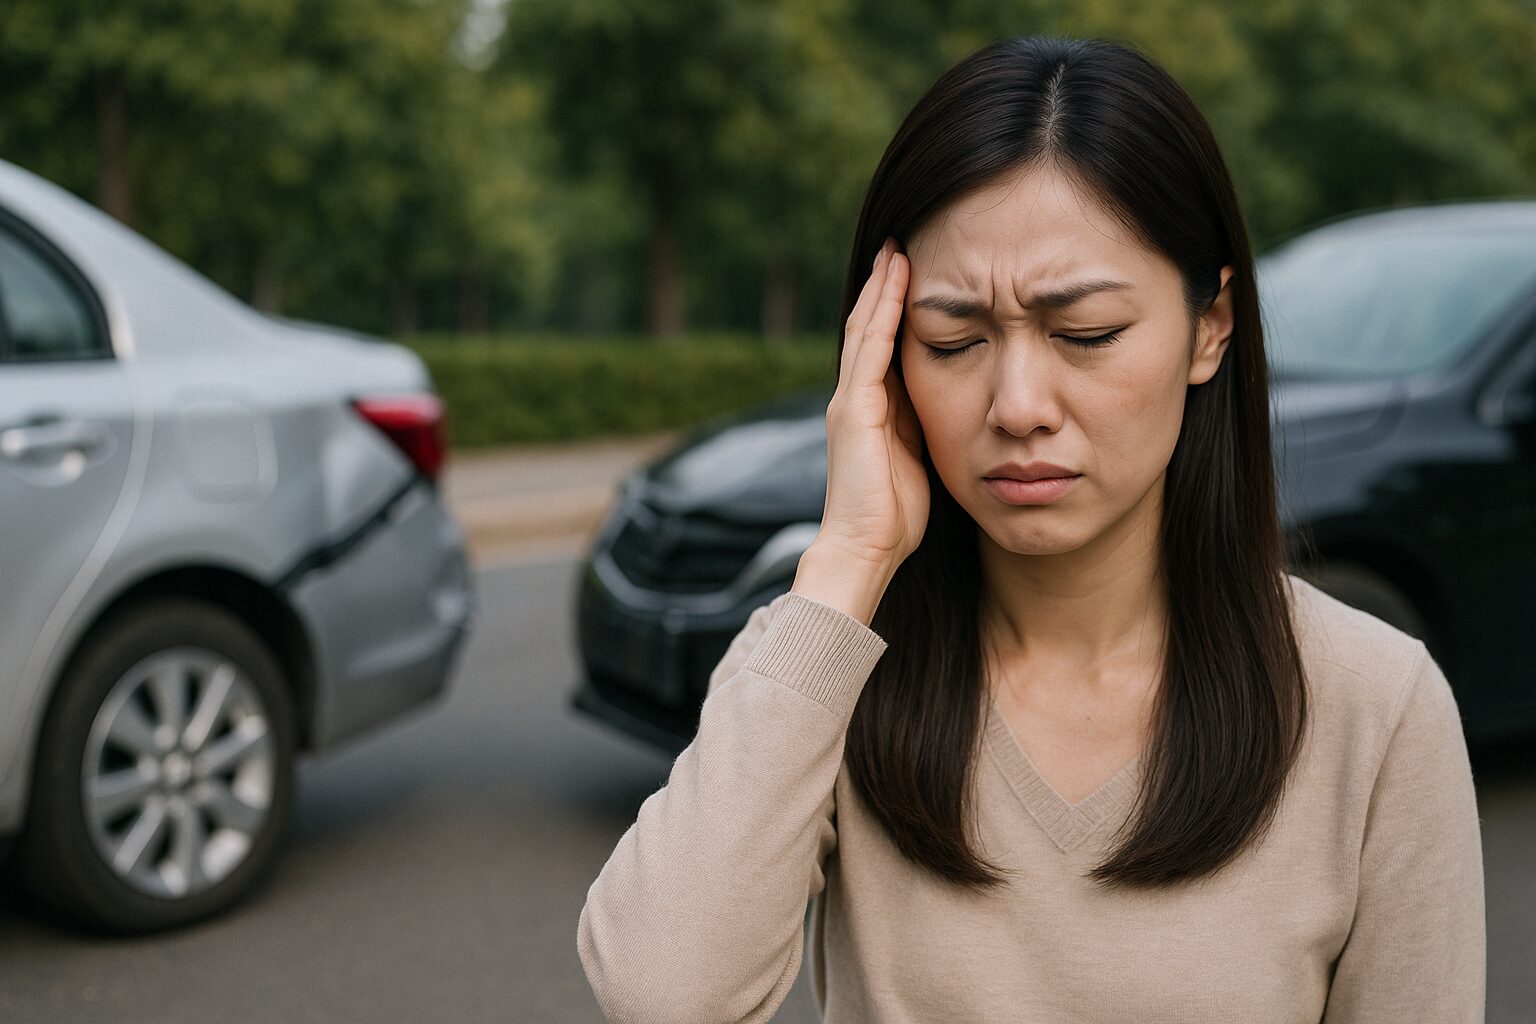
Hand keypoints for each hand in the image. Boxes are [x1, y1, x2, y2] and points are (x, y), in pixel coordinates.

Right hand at [813, 237, 929, 577]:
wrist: (864, 549)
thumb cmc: (894, 519)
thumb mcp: (916, 460)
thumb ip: (922, 428)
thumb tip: (951, 405)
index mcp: (870, 412)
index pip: (881, 347)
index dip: (894, 310)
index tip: (913, 276)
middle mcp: (853, 399)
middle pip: (868, 328)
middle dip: (884, 287)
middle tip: (900, 245)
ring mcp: (850, 401)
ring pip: (866, 328)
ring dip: (881, 287)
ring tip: (896, 249)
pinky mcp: (854, 409)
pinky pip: (870, 347)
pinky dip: (883, 310)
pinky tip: (895, 280)